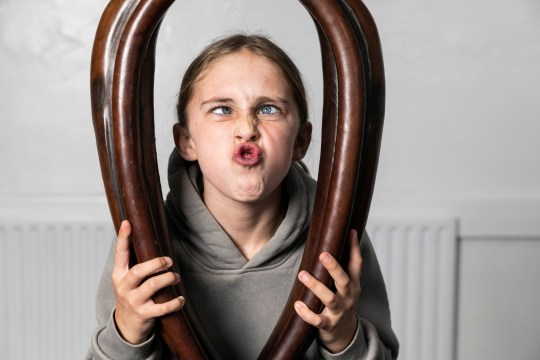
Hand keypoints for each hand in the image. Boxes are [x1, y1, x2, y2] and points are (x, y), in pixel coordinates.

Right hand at [112, 220, 183, 343]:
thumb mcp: (127, 280)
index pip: (120, 254)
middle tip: (169, 261)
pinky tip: (181, 299)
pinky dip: (175, 302)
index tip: (128, 222)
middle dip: (156, 263)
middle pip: (139, 271)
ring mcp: (133, 301)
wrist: (125, 326)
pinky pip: (162, 308)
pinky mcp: (144, 314)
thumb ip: (135, 263)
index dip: (123, 238)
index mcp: (119, 275)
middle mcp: (124, 287)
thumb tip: (149, 238)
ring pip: (152, 286)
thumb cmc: (132, 295)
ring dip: (168, 279)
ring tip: (176, 277)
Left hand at [294, 230, 362, 352]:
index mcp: (353, 284)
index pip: (357, 264)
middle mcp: (348, 297)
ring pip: (329, 299)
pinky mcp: (329, 325)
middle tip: (323, 254)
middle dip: (334, 267)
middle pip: (344, 281)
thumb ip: (345, 265)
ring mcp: (339, 312)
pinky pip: (318, 320)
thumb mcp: (349, 284)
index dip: (354, 248)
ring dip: (316, 286)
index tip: (350, 231)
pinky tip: (297, 304)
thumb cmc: (343, 301)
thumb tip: (344, 236)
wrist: (345, 334)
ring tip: (302, 274)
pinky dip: (307, 313)